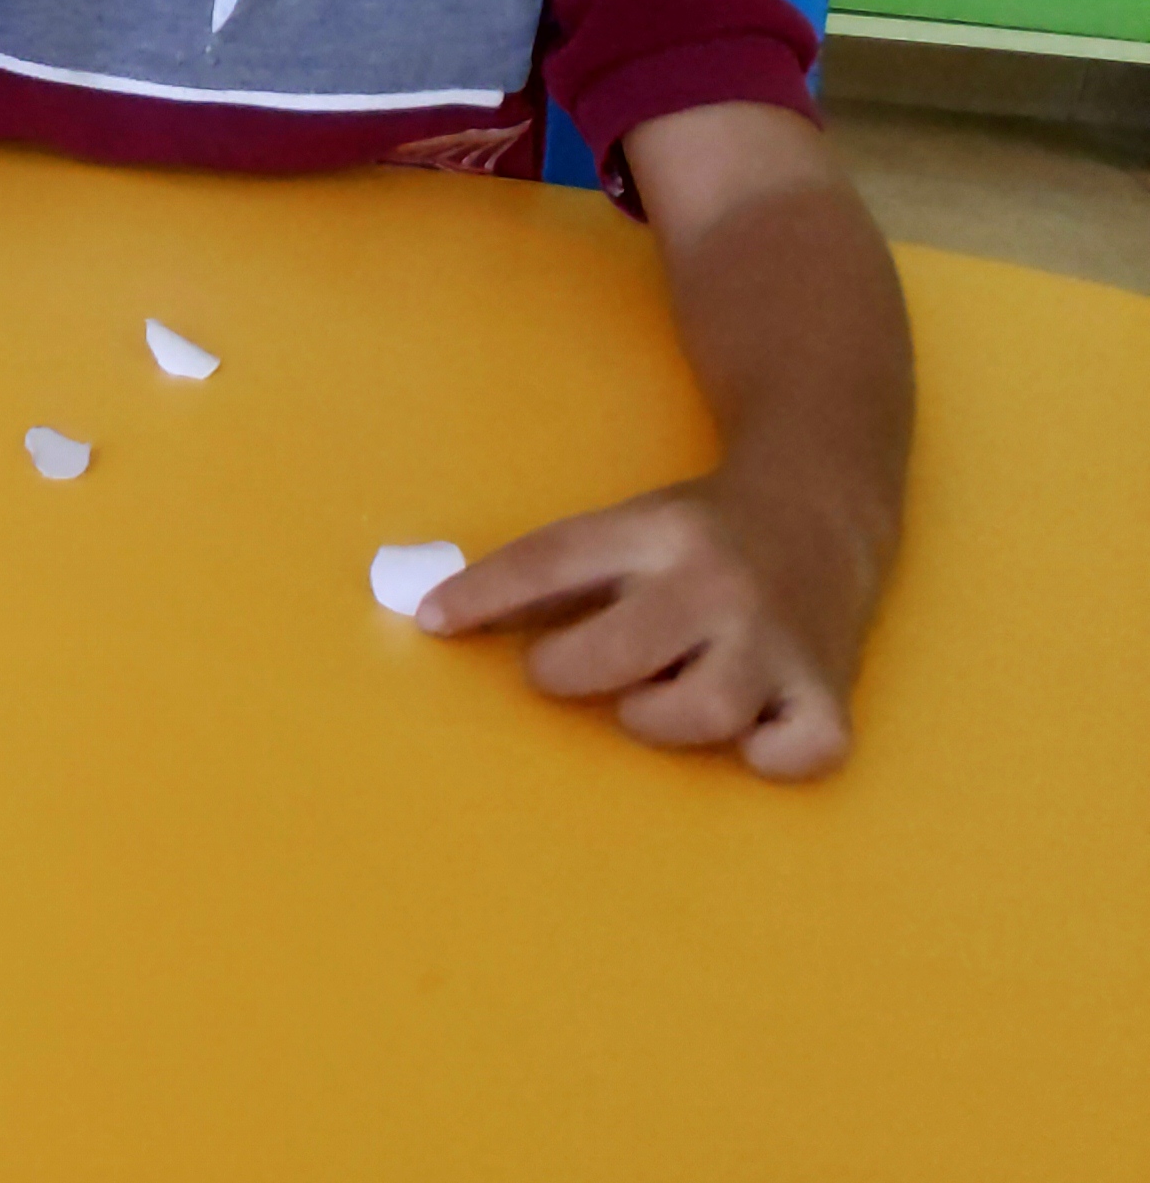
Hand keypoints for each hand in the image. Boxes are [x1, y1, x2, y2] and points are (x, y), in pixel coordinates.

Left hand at [425, 470, 876, 777]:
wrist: (821, 504)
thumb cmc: (698, 534)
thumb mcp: (627, 526)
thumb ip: (551, 575)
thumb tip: (438, 617)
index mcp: (658, 530)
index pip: (553, 559)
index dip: (483, 594)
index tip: (431, 621)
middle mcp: (718, 582)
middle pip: (620, 650)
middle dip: (568, 670)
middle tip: (560, 668)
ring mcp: (779, 639)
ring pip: (702, 712)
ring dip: (658, 718)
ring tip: (655, 693)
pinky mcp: (830, 690)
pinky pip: (799, 752)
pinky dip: (767, 756)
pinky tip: (747, 728)